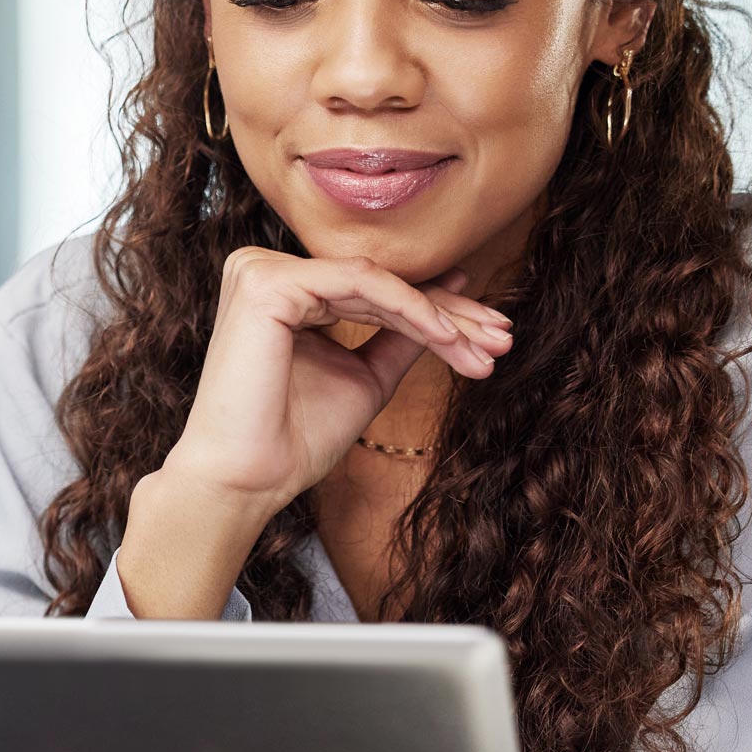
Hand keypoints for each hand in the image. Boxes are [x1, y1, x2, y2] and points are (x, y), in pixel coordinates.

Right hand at [162, 248, 512, 510]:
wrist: (248, 480)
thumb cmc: (294, 439)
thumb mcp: (365, 377)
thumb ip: (401, 336)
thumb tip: (452, 297)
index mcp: (282, 291)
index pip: (373, 291)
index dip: (437, 312)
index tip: (490, 338)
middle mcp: (265, 270)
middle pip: (378, 284)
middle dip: (450, 315)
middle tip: (502, 340)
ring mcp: (260, 270)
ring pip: (375, 282)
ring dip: (440, 316)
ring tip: (485, 349)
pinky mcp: (267, 283)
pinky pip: (359, 284)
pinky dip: (410, 309)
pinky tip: (448, 338)